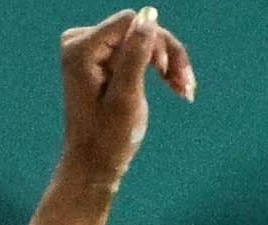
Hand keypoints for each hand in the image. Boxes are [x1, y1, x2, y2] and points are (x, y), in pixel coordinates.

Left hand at [55, 8, 194, 190]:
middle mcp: (80, 42)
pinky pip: (137, 50)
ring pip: (143, 39)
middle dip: (166, 55)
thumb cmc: (107, 140)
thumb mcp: (126, 97)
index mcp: (80, 48)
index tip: (171, 75)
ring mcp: (90, 49)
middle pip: (138, 29)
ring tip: (186, 90)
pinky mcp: (102, 59)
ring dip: (168, 63)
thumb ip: (136, 54)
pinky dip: (158, 68)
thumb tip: (148, 14)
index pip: (130, 22)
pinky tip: (177, 86)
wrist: (94, 166)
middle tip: (187, 86)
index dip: (156, 43)